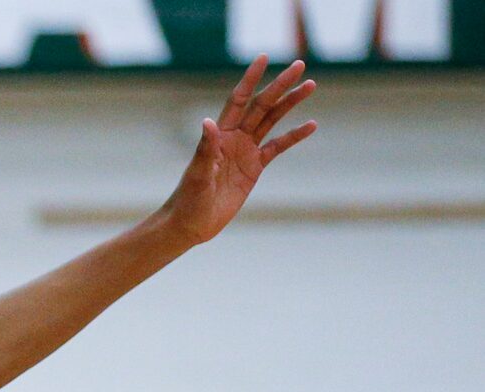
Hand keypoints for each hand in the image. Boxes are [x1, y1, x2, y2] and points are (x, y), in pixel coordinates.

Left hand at [162, 58, 316, 245]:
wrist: (191, 224)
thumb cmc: (188, 199)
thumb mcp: (197, 173)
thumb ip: (205, 148)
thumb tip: (208, 122)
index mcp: (219, 135)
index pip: (238, 100)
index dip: (250, 79)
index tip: (263, 58)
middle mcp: (234, 138)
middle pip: (261, 106)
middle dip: (279, 86)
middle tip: (300, 65)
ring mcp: (245, 151)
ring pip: (272, 121)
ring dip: (290, 103)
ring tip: (310, 85)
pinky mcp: (254, 168)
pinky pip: (277, 147)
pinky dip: (294, 136)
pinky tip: (311, 124)